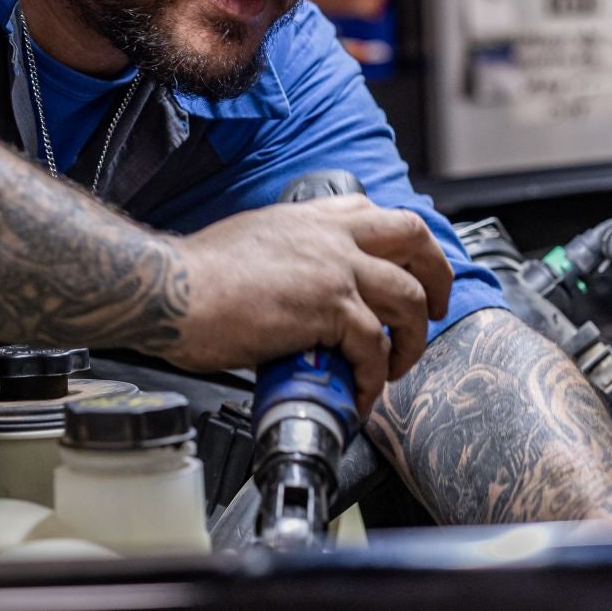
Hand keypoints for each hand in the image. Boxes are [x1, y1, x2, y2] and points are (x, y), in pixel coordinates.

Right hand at [164, 197, 453, 415]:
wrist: (173, 290)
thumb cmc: (198, 275)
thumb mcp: (256, 241)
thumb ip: (293, 255)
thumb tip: (303, 290)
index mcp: (315, 217)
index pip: (384, 217)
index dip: (409, 248)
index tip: (413, 273)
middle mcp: (333, 236)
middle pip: (417, 243)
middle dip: (437, 280)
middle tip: (434, 312)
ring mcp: (336, 269)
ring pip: (408, 300)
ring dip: (411, 341)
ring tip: (394, 368)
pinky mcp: (329, 308)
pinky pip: (375, 347)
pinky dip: (375, 377)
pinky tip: (362, 394)